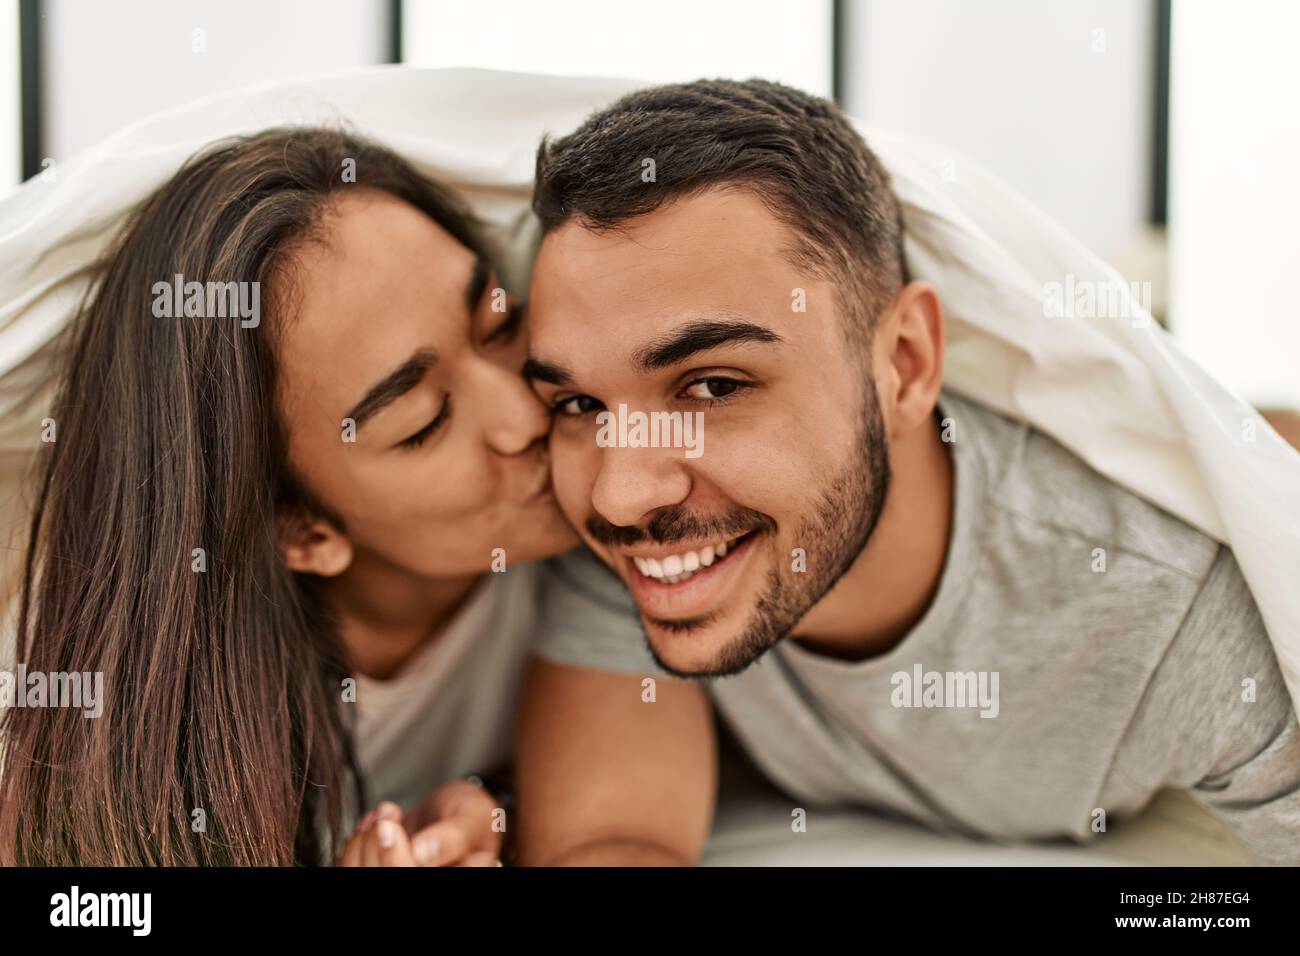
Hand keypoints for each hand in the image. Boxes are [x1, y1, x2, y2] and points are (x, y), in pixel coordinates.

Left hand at [336, 779, 502, 866]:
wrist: (458, 813)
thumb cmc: (473, 817)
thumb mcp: (473, 820)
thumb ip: (453, 837)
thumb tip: (423, 852)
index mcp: (455, 879)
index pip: (409, 876)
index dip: (394, 859)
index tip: (389, 826)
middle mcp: (422, 884)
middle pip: (380, 876)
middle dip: (376, 843)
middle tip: (387, 815)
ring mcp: (397, 877)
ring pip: (359, 872)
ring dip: (362, 841)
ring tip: (383, 815)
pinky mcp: (378, 872)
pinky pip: (348, 868)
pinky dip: (353, 844)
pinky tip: (370, 826)